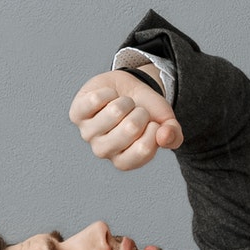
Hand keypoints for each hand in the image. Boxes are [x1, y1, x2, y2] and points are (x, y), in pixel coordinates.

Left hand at [68, 70, 182, 170]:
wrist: (126, 90)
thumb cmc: (144, 110)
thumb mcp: (165, 122)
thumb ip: (173, 134)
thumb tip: (164, 136)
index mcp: (126, 159)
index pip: (143, 150)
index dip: (154, 130)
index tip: (152, 124)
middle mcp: (104, 151)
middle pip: (129, 129)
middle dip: (140, 113)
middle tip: (135, 113)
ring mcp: (88, 133)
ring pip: (113, 112)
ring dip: (125, 102)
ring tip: (123, 105)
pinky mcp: (76, 114)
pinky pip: (95, 100)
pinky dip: (108, 93)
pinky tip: (107, 98)